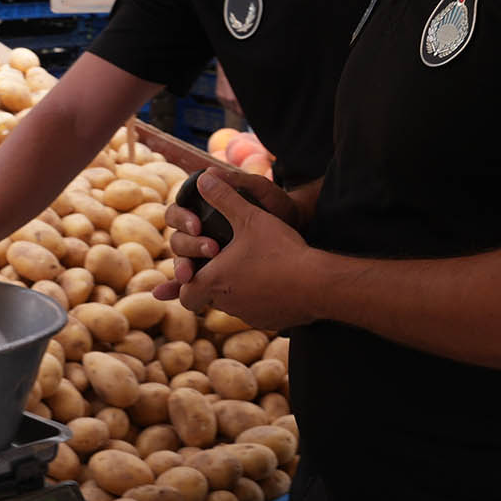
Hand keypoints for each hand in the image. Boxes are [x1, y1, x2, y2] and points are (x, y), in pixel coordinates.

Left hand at [175, 171, 319, 330]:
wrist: (316, 284)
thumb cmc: (279, 250)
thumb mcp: (250, 217)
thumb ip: (224, 198)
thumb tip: (202, 178)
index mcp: (214, 281)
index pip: (185, 295)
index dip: (184, 285)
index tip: (191, 275)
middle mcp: (227, 304)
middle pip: (210, 299)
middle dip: (214, 284)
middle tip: (225, 265)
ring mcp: (249, 316)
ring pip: (234, 306)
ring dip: (238, 291)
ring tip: (254, 268)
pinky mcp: (269, 321)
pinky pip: (258, 312)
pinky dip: (261, 299)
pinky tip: (275, 281)